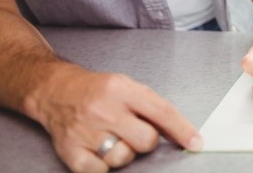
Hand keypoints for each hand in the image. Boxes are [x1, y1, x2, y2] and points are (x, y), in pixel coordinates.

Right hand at [31, 65, 200, 172]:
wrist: (56, 91)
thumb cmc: (98, 91)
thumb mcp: (127, 87)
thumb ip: (151, 107)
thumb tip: (180, 133)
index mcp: (123, 90)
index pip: (161, 112)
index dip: (182, 130)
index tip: (196, 143)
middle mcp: (105, 109)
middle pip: (145, 140)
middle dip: (146, 141)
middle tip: (134, 133)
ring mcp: (86, 131)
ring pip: (123, 158)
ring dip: (123, 153)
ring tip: (112, 139)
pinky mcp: (70, 150)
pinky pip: (99, 171)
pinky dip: (103, 166)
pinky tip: (98, 151)